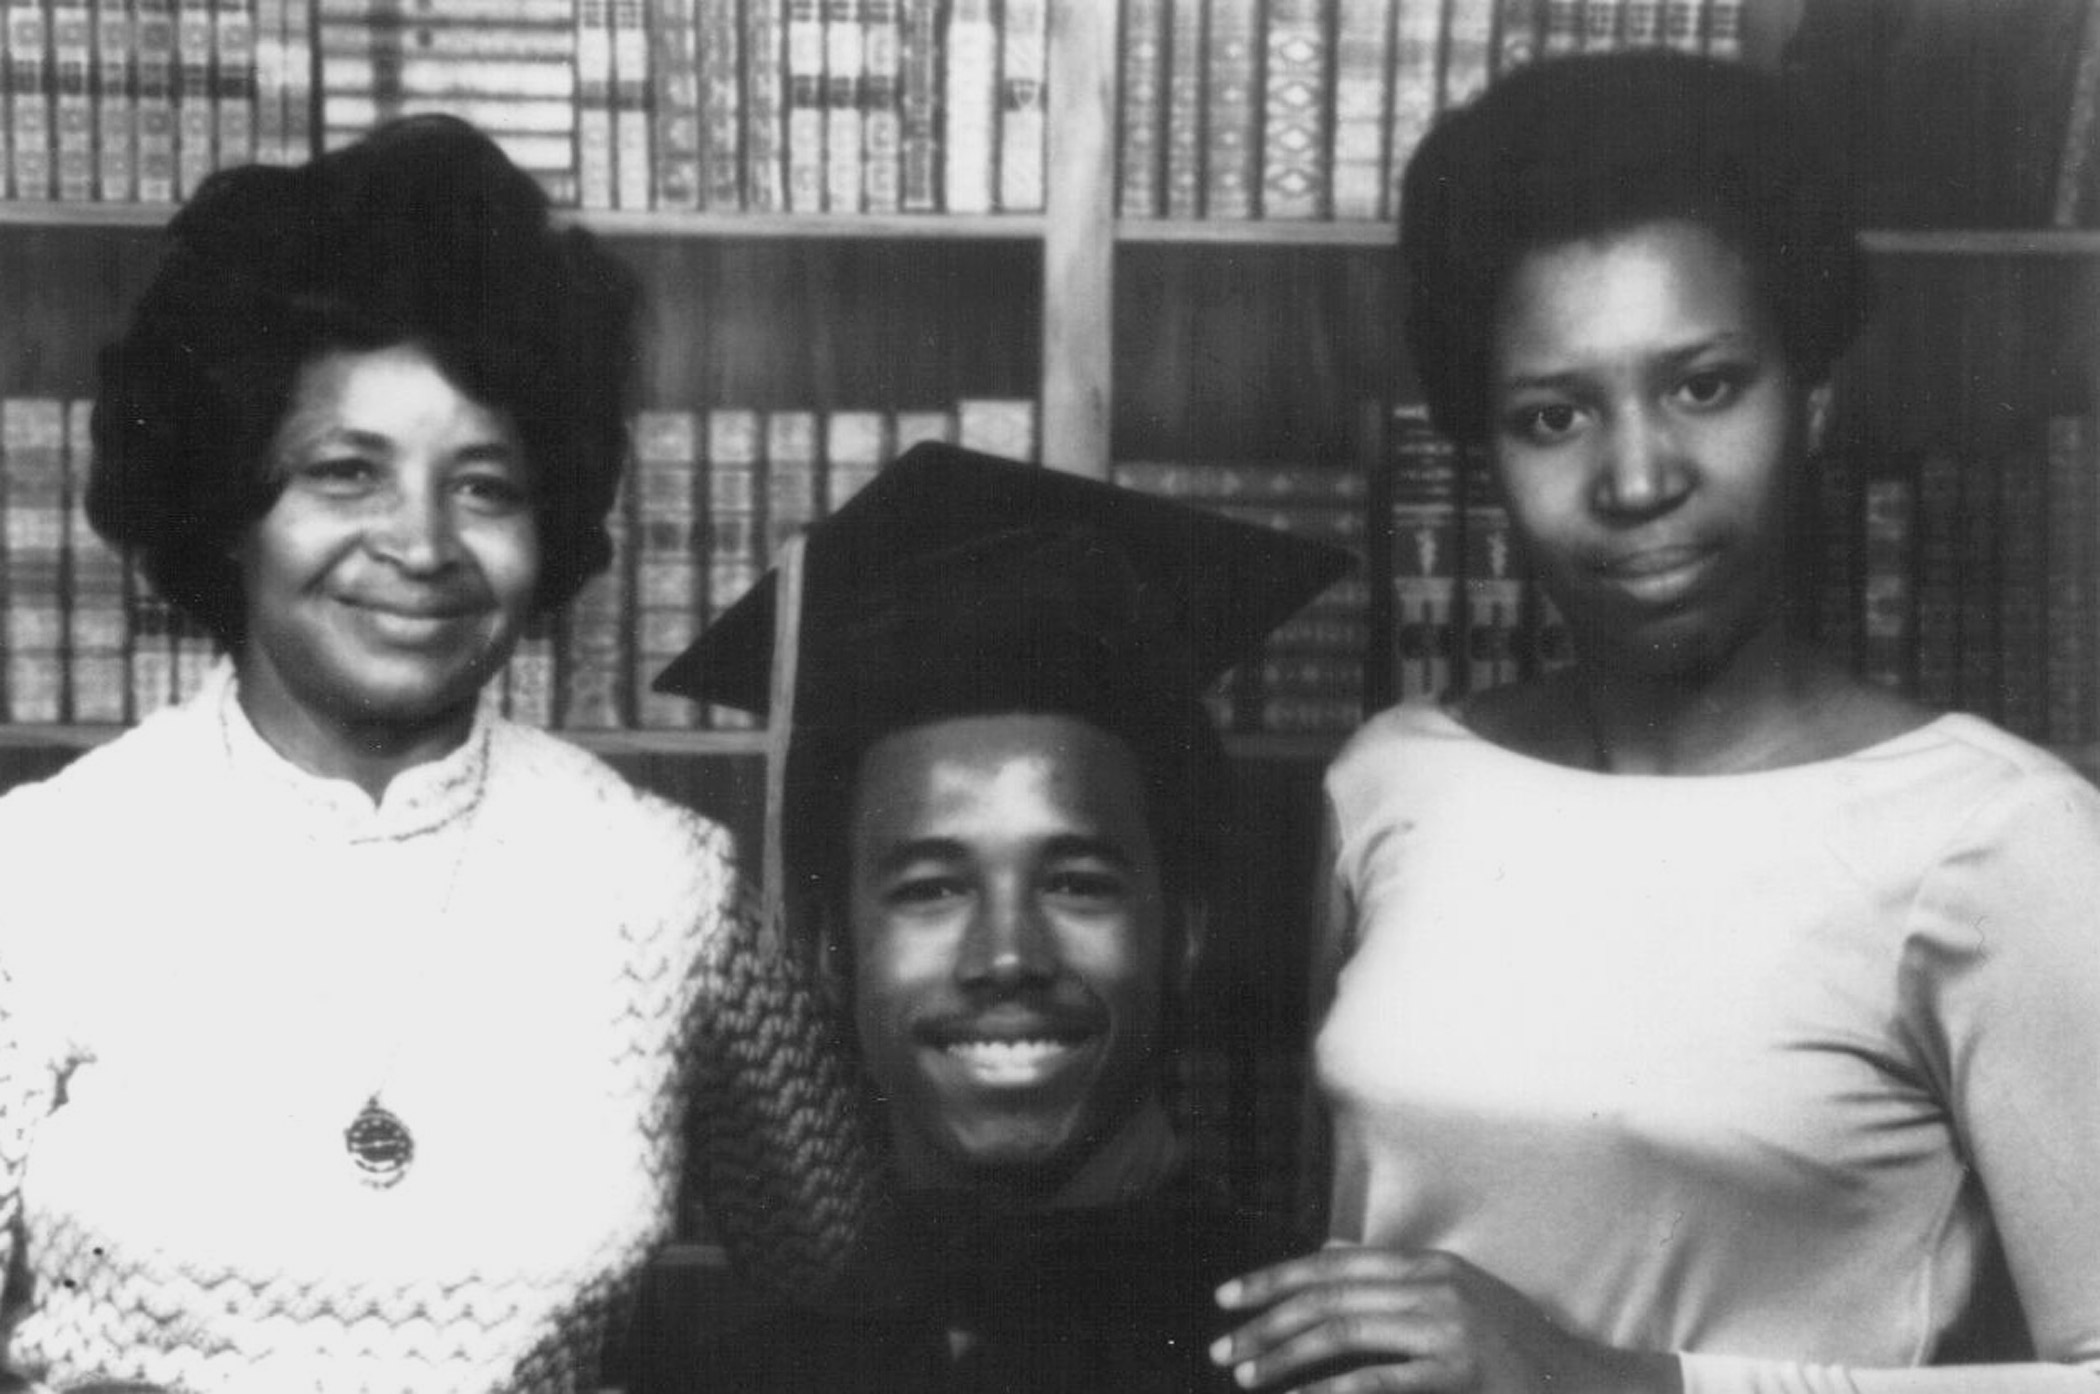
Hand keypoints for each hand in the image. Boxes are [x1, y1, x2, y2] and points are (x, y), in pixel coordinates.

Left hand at [1210, 1245, 1682, 1393]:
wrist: (1583, 1382)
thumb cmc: (1511, 1345)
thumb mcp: (1453, 1293)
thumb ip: (1390, 1276)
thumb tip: (1327, 1254)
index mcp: (1424, 1263)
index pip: (1328, 1263)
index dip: (1272, 1279)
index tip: (1227, 1300)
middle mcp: (1430, 1284)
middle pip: (1326, 1295)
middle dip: (1265, 1322)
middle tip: (1222, 1349)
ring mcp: (1446, 1324)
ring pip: (1341, 1330)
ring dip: (1285, 1355)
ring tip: (1246, 1375)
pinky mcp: (1459, 1368)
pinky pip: (1379, 1378)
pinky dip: (1331, 1388)